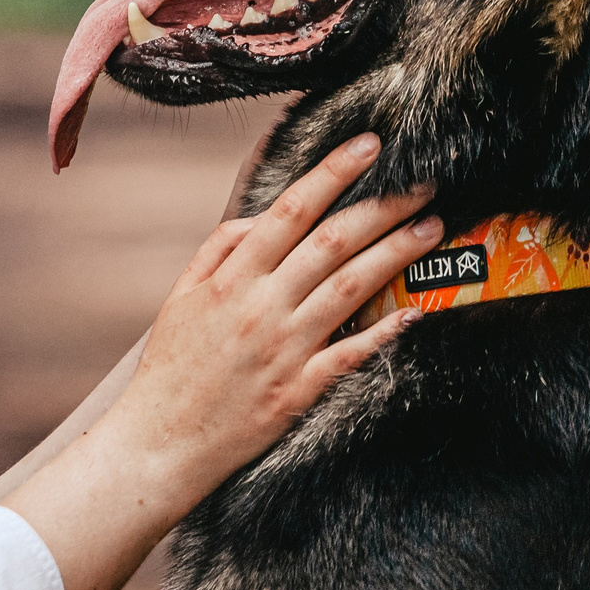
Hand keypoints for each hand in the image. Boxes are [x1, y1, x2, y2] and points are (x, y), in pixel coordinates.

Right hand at [0, 132, 436, 589]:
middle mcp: (262, 307)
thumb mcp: (180, 297)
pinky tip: (415, 310)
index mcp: (232, 278)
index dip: (334, 172)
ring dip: (396, 254)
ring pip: (351, 288)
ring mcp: (284, 350)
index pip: (292, 209)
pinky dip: (384, 331)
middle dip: (383, 206)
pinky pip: (350, 354)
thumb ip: (219, 249)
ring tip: (431, 227)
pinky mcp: (299, 392)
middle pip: (333, 243)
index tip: (369, 145)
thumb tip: (261, 217)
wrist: (159, 444)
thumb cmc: (170, 368)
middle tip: (424, 182)